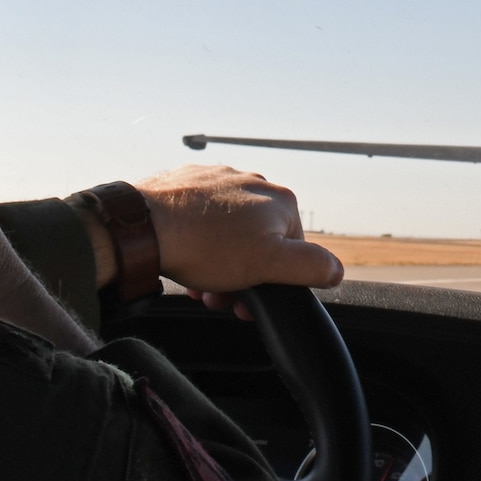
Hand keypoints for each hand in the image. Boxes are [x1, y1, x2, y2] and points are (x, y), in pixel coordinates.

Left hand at [76, 164, 342, 317]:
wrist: (143, 226)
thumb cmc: (206, 246)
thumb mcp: (269, 265)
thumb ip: (310, 267)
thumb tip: (337, 269)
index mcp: (279, 200)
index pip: (293, 250)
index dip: (274, 281)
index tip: (249, 301)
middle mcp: (251, 181)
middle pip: (258, 241)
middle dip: (243, 276)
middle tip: (220, 299)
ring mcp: (216, 179)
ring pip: (228, 233)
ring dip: (218, 265)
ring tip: (199, 285)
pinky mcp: (186, 183)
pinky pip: (201, 220)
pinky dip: (197, 244)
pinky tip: (184, 261)